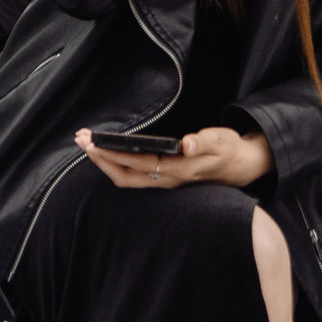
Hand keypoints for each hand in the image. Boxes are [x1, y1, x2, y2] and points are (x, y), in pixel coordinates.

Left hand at [73, 127, 271, 190]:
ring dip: (104, 162)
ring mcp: (164, 181)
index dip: (113, 155)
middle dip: (99, 159)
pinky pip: (133, 176)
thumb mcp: (221, 140)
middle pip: (123, 176)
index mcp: (177, 170)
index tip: (94, 143)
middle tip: (80, 139)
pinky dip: (115, 164)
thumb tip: (188, 143)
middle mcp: (166, 179)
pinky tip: (107, 154)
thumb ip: (204, 141)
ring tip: (87, 144)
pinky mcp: (164, 178)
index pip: (137, 164)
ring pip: (126, 178)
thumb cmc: (229, 149)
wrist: (241, 166)